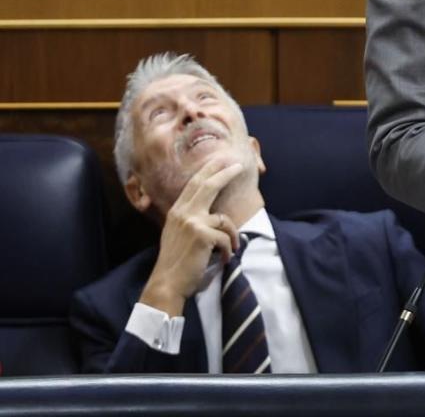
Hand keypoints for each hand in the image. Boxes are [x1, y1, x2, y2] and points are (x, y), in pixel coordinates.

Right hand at [139, 157, 243, 315]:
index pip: (194, 185)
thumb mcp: (179, 234)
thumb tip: (214, 215)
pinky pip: (226, 238)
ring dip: (232, 236)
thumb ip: (192, 220)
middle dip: (225, 173)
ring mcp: (192, 222)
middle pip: (207, 185)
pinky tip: (222, 260)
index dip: (209, 171)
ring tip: (230, 250)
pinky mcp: (202, 235)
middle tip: (239, 165)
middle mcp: (183, 213)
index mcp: (177, 211)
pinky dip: (228, 250)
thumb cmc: (176, 262)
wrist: (167, 283)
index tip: (221, 159)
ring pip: (224, 219)